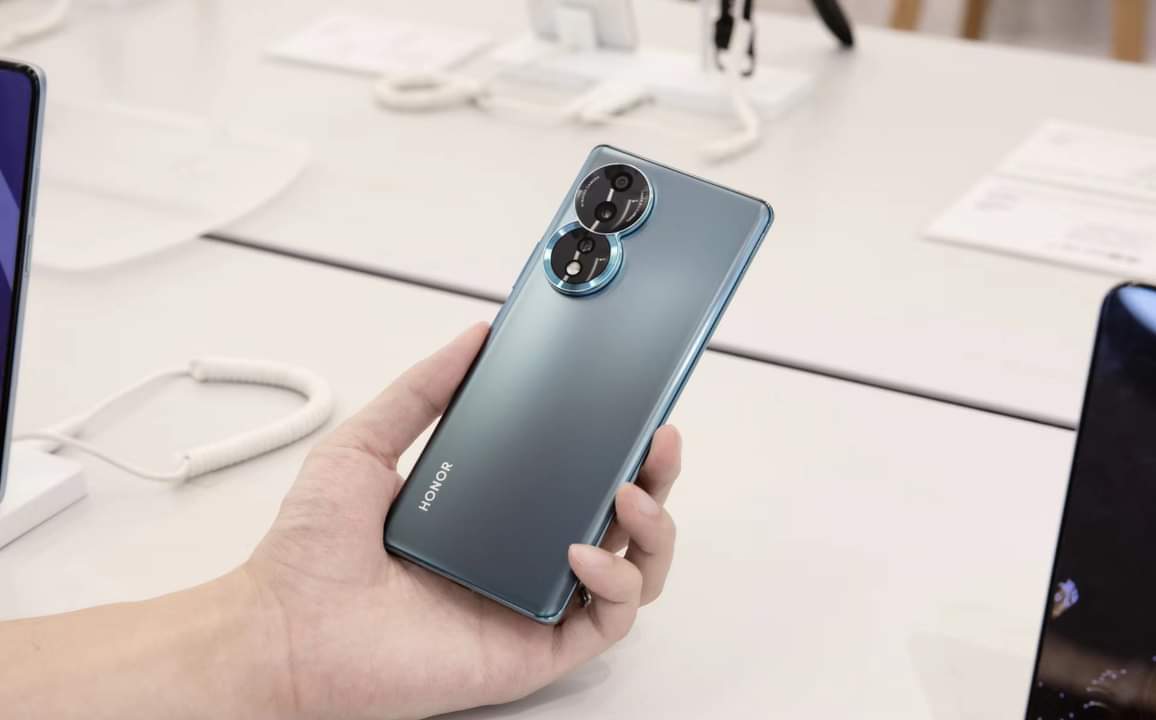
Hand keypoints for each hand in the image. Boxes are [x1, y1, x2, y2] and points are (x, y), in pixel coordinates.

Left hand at [246, 323, 681, 719]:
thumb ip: (422, 390)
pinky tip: (584, 552)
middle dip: (656, 478)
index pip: (575, 474)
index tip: (635, 406)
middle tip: (658, 440)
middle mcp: (521, 554)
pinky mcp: (533, 648)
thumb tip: (473, 339)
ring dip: (652, 531)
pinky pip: (604, 623)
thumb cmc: (313, 552)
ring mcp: (531, 602)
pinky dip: (615, 586)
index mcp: (494, 510)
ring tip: (633, 494)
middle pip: (621, 520)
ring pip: (632, 573)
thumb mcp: (366, 444)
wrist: (285, 631)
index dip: (616, 444)